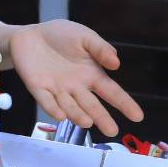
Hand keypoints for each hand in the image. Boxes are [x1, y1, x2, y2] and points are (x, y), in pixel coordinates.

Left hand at [9, 20, 142, 136]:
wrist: (30, 35)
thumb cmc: (60, 36)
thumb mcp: (84, 37)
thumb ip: (100, 49)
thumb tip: (117, 64)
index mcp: (91, 74)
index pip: (111, 92)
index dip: (124, 104)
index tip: (137, 116)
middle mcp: (76, 87)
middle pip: (92, 105)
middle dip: (102, 118)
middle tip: (112, 131)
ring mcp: (57, 90)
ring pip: (70, 106)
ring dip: (78, 115)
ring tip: (87, 122)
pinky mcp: (38, 88)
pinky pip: (46, 100)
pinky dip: (53, 108)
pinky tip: (61, 115)